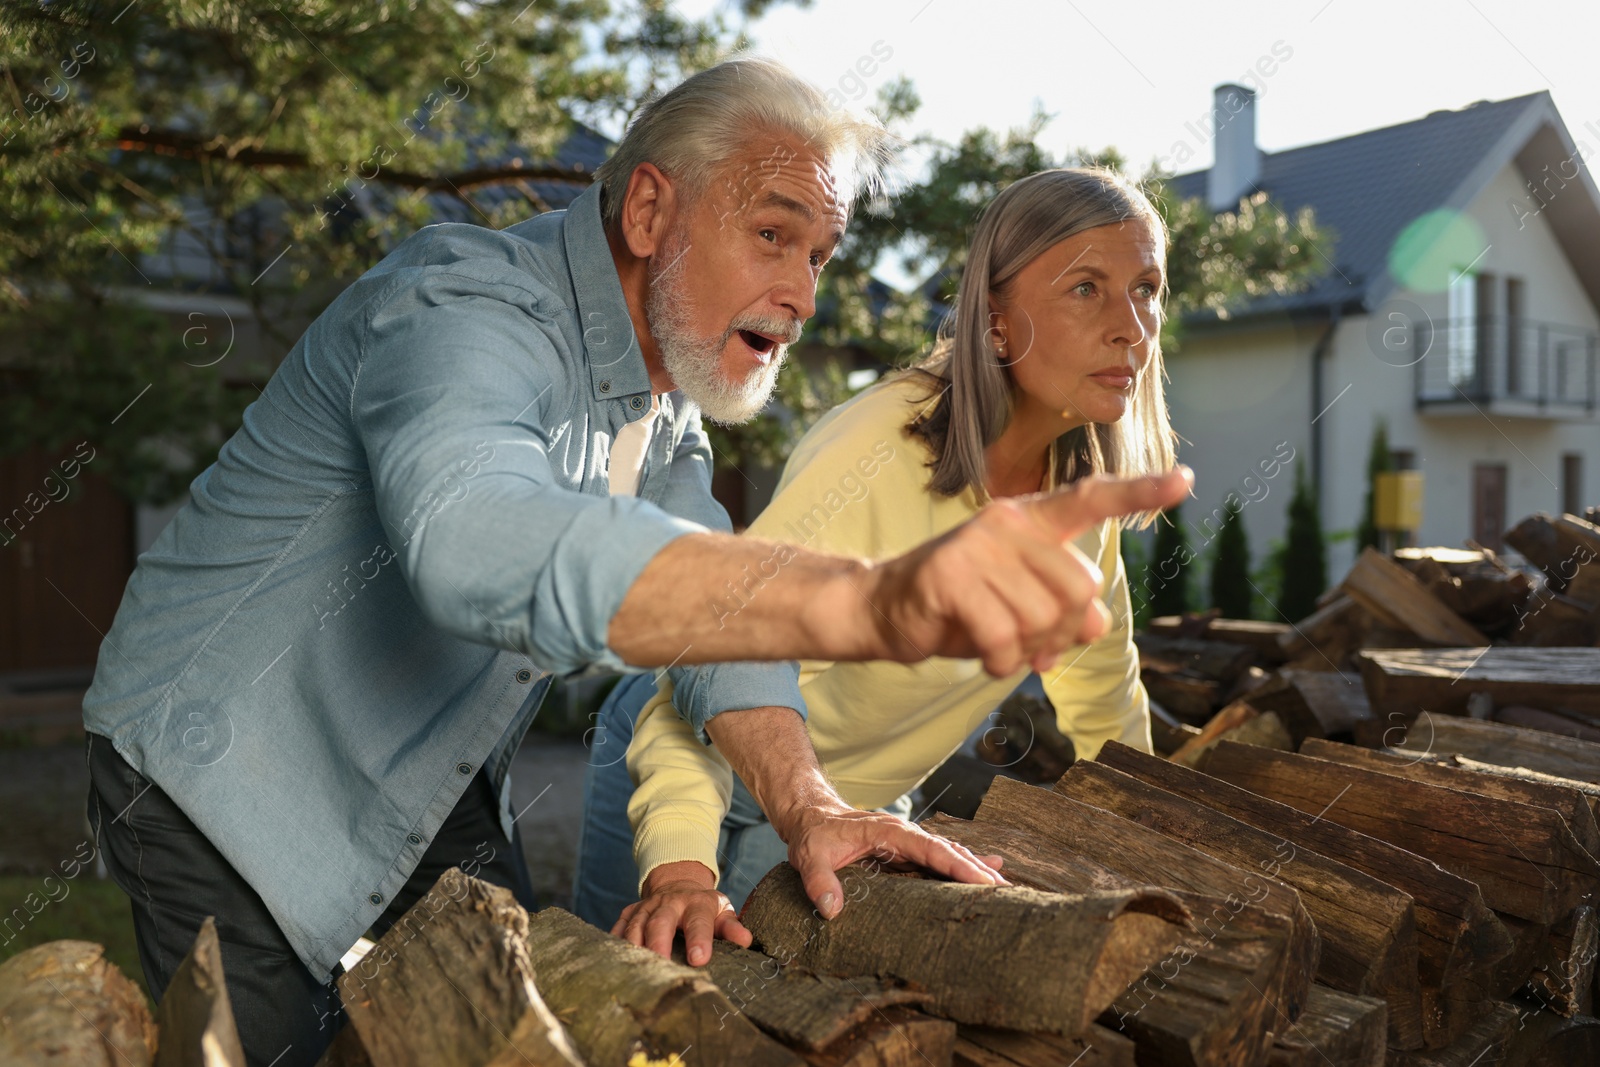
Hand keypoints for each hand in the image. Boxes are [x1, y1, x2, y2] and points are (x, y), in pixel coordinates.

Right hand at [613, 860, 751, 965]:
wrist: (677, 885)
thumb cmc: (704, 908)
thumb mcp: (722, 912)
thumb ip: (732, 927)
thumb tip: (746, 941)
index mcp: (696, 903)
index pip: (698, 922)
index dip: (698, 940)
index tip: (699, 960)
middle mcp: (669, 903)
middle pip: (660, 923)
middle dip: (658, 944)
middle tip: (660, 967)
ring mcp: (646, 907)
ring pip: (636, 926)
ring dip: (634, 947)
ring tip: (636, 971)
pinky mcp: (630, 913)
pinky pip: (618, 927)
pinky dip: (615, 942)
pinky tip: (613, 961)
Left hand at [774, 797, 1005, 920]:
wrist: (811, 815)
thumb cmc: (813, 835)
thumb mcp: (809, 856)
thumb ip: (819, 880)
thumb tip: (831, 909)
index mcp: (889, 832)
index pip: (931, 849)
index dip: (958, 865)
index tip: (983, 881)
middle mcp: (905, 836)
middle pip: (949, 852)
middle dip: (977, 871)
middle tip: (1006, 892)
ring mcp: (907, 845)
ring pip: (948, 856)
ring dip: (975, 870)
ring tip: (1003, 888)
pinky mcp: (905, 855)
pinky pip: (938, 861)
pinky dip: (961, 869)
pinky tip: (984, 875)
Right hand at [853, 467, 1190, 675]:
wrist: (886, 609)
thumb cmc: (961, 606)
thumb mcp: (1021, 606)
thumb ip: (1065, 608)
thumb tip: (1094, 623)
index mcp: (1031, 522)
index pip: (1090, 498)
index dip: (1139, 492)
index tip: (1185, 481)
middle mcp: (1007, 524)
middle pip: (1080, 588)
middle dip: (1063, 632)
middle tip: (1034, 648)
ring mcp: (976, 546)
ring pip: (1043, 618)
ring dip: (1027, 652)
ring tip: (1000, 648)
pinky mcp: (950, 576)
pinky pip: (1003, 635)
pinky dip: (1000, 661)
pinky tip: (983, 656)